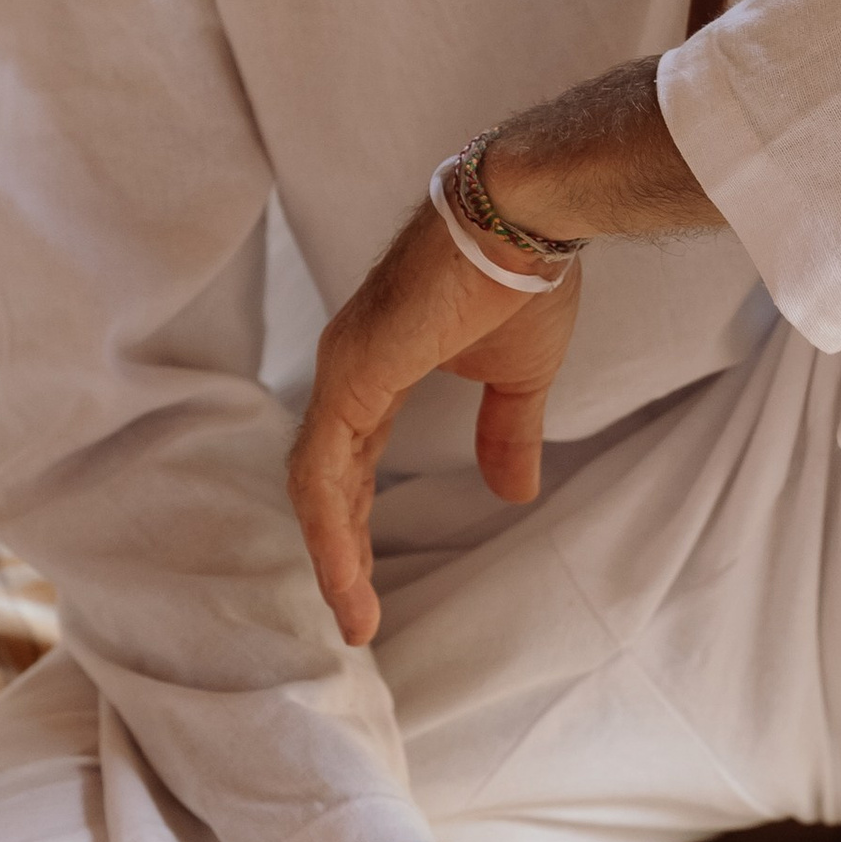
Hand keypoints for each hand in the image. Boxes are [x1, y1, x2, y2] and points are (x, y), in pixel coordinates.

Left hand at [289, 199, 582, 644]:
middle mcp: (348, 371)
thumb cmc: (522, 279)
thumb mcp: (517, 379)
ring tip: (354, 618)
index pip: (351, 462)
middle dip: (340, 553)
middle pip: (327, 481)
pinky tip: (343, 574)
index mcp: (378, 370)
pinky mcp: (350, 376)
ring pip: (316, 485)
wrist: (524, 222)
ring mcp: (343, 372)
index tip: (370, 586)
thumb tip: (514, 493)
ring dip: (333, 555)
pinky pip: (323, 468)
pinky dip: (329, 527)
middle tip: (357, 620)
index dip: (358, 523)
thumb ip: (505, 435)